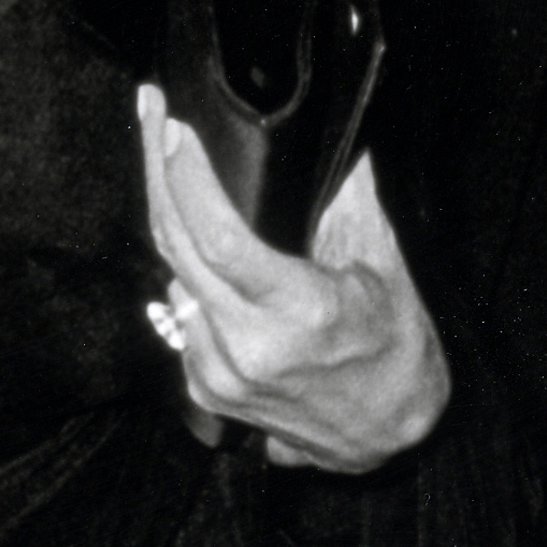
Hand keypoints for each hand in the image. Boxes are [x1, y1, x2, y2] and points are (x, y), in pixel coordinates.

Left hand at [134, 83, 449, 471]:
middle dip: (158, 168)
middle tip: (151, 111)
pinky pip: (180, 310)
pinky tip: (199, 243)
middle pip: (177, 242)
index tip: (173, 125)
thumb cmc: (395, 346)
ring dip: (172, 219)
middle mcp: (249, 347)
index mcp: (299, 312)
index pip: (218, 236)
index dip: (188, 176)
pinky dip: (188, 273)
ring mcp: (221, 374)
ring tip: (175, 165)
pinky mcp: (205, 389)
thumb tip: (346, 135)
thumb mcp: (385, 265)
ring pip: (173, 273)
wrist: (389, 434)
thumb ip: (354, 199)